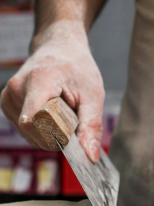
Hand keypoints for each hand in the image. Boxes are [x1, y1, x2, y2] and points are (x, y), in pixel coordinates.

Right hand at [0, 21, 103, 162]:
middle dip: (58, 134)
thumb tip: (91, 157)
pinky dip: (43, 128)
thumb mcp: (93, 95)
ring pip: (30, 134)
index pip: (34, 121)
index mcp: (39, 81)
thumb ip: (91, 126)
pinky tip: (52, 112)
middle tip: (72, 115)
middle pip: (34, 132)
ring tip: (61, 109)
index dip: (55, 135)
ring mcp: (8, 97)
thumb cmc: (78, 69)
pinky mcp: (7, 104)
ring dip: (51, 131)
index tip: (73, 132)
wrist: (60, 48)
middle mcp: (16, 89)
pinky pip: (26, 130)